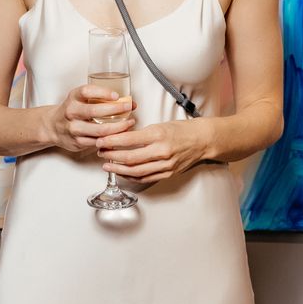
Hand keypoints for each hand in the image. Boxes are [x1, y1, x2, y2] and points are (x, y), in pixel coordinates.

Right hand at [45, 85, 133, 153]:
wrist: (53, 126)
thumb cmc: (73, 110)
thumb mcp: (81, 99)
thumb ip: (101, 99)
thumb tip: (130, 102)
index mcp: (73, 98)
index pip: (86, 92)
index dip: (103, 92)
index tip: (117, 95)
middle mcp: (71, 112)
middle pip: (94, 111)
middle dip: (115, 109)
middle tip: (128, 107)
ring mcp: (73, 129)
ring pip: (99, 130)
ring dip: (117, 127)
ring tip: (129, 123)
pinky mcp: (77, 142)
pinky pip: (98, 142)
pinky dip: (111, 139)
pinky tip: (120, 135)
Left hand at [96, 120, 211, 183]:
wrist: (202, 140)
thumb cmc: (181, 130)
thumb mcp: (160, 125)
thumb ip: (141, 134)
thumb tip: (120, 138)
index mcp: (158, 135)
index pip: (128, 140)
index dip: (111, 141)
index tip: (101, 140)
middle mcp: (161, 151)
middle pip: (129, 158)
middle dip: (111, 156)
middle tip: (100, 152)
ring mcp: (165, 165)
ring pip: (135, 171)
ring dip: (118, 169)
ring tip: (107, 165)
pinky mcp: (167, 174)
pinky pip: (145, 178)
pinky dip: (131, 177)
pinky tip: (122, 173)